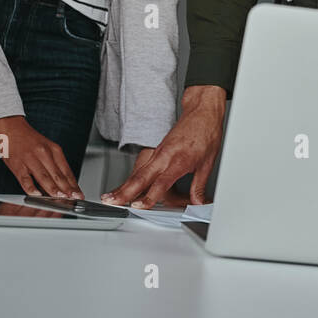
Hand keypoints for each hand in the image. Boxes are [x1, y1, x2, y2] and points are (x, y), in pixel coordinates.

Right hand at [0, 116, 83, 198]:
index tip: (79, 193)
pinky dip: (31, 188)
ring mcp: (30, 159)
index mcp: (53, 149)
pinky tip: (37, 194)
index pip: (66, 170)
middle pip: (57, 174)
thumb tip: (63, 183)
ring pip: (44, 177)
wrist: (10, 127)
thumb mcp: (46, 147)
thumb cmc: (29, 140)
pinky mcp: (18, 165)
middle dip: (67, 189)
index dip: (73, 184)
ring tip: (60, 198)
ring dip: (53, 189)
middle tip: (74, 198)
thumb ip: (54, 164)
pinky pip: (25, 179)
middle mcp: (44, 153)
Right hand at [100, 85, 225, 208]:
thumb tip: (198, 203)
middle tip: (111, 202)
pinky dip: (130, 178)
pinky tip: (124, 187)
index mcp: (178, 160)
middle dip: (124, 192)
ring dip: (123, 186)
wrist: (202, 111)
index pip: (161, 183)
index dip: (149, 197)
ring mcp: (158, 152)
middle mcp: (164, 156)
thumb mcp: (208, 163)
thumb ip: (199, 187)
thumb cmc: (206, 132)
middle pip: (140, 178)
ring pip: (137, 172)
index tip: (138, 206)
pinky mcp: (156, 150)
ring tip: (109, 198)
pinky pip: (140, 167)